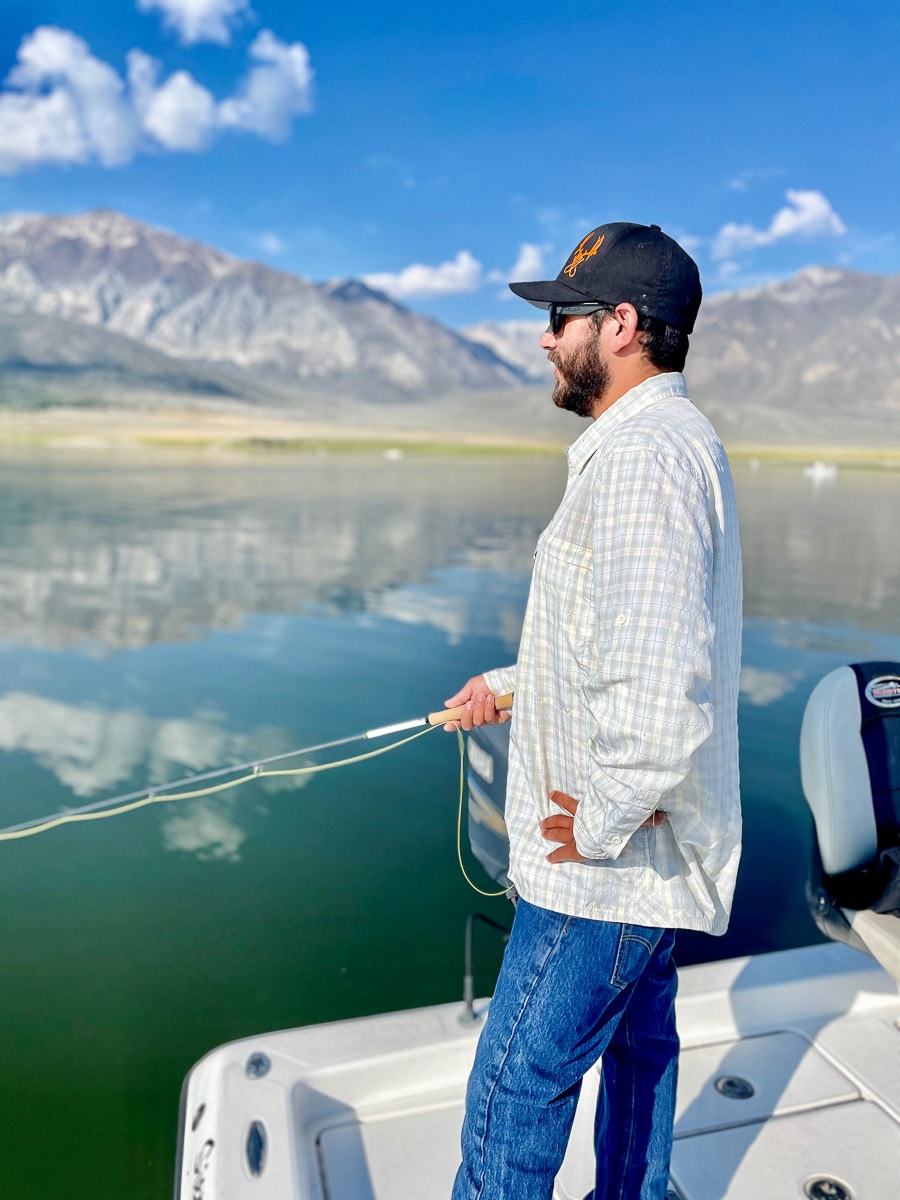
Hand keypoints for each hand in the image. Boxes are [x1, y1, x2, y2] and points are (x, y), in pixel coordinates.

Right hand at [442, 675, 510, 731]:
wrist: (507, 681)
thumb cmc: (490, 682)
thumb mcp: (472, 686)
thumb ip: (460, 697)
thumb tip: (447, 704)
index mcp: (469, 708)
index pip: (459, 719)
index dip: (452, 724)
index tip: (446, 725)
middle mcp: (478, 715)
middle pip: (467, 725)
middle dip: (466, 715)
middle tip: (469, 704)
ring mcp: (487, 718)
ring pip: (477, 722)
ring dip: (479, 708)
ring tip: (483, 696)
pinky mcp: (498, 720)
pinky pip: (489, 719)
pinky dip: (488, 709)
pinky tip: (490, 699)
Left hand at [540, 791, 667, 862]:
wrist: (613, 826)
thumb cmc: (623, 816)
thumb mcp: (635, 813)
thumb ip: (647, 815)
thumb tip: (664, 816)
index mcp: (591, 810)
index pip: (573, 803)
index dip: (561, 798)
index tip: (550, 793)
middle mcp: (581, 820)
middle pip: (563, 818)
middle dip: (552, 820)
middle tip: (542, 822)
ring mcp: (578, 833)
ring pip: (560, 831)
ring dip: (550, 831)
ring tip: (541, 830)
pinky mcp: (578, 847)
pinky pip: (564, 852)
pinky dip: (556, 856)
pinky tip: (548, 858)